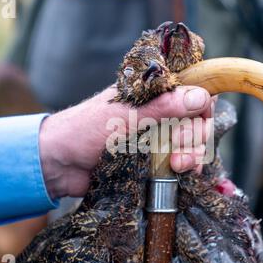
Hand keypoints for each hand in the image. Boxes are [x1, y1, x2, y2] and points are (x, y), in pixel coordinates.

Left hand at [39, 85, 213, 198]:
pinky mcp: (154, 159)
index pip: (193, 89)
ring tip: (179, 166)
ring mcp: (158, 136)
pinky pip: (181, 161)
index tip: (197, 119)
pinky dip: (186, 167)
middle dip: (195, 135)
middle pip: (197, 118)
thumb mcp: (126, 115)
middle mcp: (159, 111)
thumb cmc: (86, 130)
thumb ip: (163, 107)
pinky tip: (182, 173)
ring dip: (193, 154)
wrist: (60, 164)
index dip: (202, 103)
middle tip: (178, 149)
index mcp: (152, 92)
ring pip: (192, 141)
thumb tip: (201, 97)